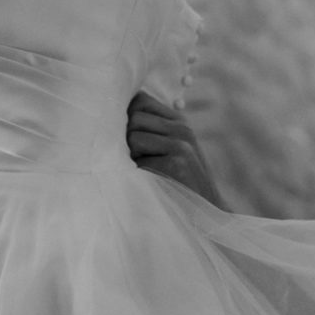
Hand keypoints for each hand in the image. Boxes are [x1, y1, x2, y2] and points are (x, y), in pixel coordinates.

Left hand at [126, 90, 224, 206]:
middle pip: (133, 118)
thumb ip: (149, 129)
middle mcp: (181, 128)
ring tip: (147, 171)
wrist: (205, 214)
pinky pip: (139, 162)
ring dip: (133, 158)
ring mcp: (181, 145)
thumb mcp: (168, 148)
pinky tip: (153, 183)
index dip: (126, 117)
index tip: (129, 139)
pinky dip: (139, 175)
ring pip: (133, 138)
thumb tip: (108, 114)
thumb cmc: (176, 182)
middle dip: (127, 140)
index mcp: (177, 121)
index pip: (139, 100)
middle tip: (140, 161)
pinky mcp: (177, 164)